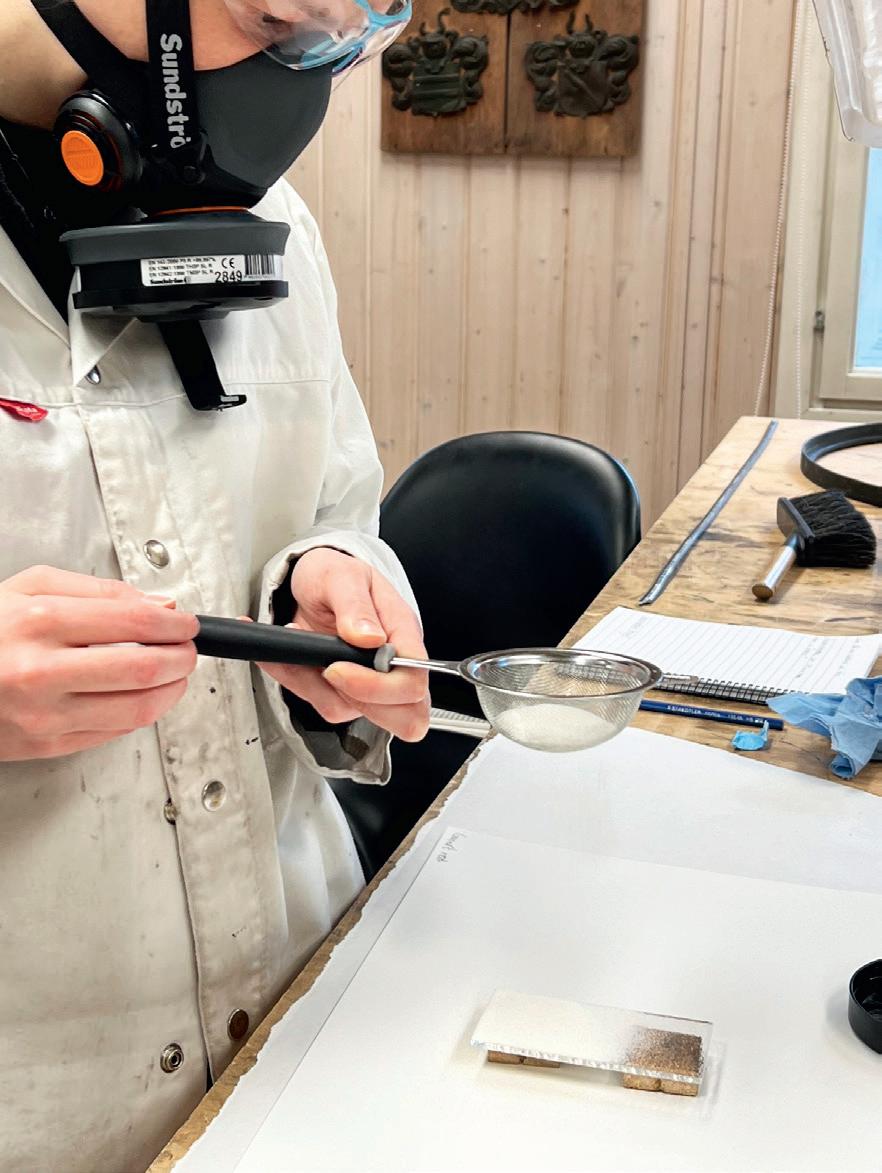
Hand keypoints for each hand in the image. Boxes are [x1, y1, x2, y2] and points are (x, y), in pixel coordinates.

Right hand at [0, 566, 198, 761]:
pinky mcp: (48, 745)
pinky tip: (141, 694)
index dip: (176, 624)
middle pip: (146, 670)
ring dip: (173, 689)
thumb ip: (100, 592)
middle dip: (183, 657)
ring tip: (174, 673)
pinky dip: (141, 711)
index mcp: (39, 622)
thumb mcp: (32, 587)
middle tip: (188, 648)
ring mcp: (45, 714)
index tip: (186, 623)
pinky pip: (115, 732)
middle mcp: (42, 671)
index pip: (135, 624)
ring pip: (139, 709)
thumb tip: (158, 606)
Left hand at [260, 548, 429, 740]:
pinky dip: (298, 683)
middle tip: (326, 669)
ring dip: (315, 686)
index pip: (412, 682)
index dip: (377, 688)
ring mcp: (370, 682)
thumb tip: (370, 638)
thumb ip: (354, 604)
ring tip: (300, 646)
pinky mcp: (344, 691)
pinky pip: (324, 704)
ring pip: (357, 714)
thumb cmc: (333, 576)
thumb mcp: (340, 575)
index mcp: (403, 632)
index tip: (336, 667)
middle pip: (408, 717)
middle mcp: (393, 663)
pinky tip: (291, 658)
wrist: (309, 585)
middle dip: (360, 702)